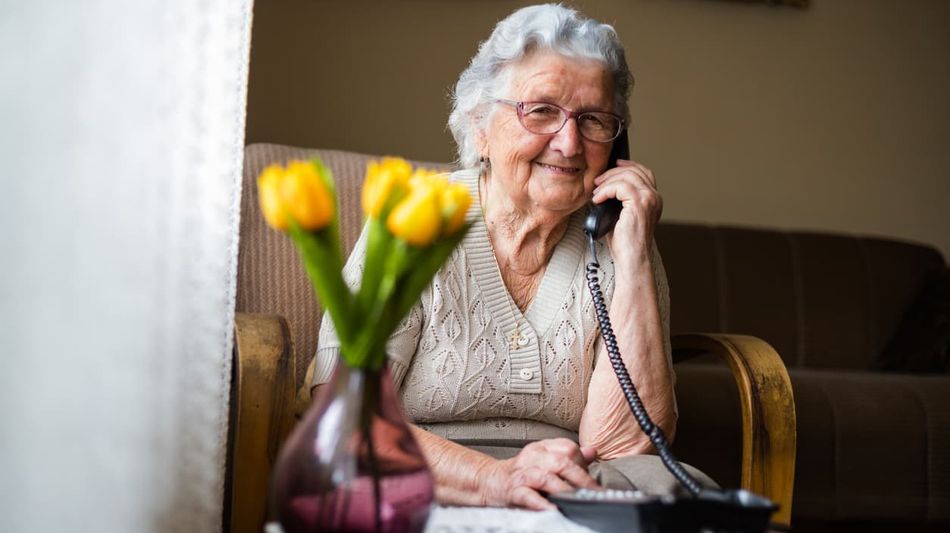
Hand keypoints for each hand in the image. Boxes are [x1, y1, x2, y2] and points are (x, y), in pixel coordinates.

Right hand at [479, 438, 598, 509]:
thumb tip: (591, 452)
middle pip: (561, 462)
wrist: (488, 480)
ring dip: (564, 489)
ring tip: (577, 500)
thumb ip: (567, 456)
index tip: (591, 479)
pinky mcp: (513, 490)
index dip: (582, 462)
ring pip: (546, 477)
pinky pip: (528, 495)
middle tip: (593, 492)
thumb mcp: (544, 459)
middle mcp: (532, 457)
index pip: (568, 448)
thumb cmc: (520, 472)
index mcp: (542, 448)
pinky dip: (541, 502)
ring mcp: (522, 473)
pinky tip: (552, 508)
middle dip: (580, 478)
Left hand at [591, 159, 661, 256]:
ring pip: (627, 176)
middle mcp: (654, 197)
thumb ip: (620, 200)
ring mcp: (649, 199)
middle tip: (598, 180)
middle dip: (613, 172)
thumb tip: (603, 188)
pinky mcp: (639, 204)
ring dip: (608, 180)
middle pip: (635, 170)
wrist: (631, 259)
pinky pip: (620, 186)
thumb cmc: (625, 244)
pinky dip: (606, 190)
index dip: (628, 165)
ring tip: (596, 191)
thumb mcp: (622, 216)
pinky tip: (598, 199)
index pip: (644, 172)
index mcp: (653, 200)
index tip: (613, 165)